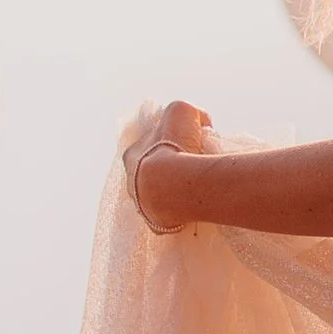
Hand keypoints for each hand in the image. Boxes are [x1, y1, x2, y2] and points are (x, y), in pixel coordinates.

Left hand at [126, 99, 216, 233]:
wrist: (174, 184)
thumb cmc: (173, 146)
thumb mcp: (181, 111)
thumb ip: (189, 112)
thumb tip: (201, 121)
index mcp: (131, 155)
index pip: (146, 147)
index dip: (164, 145)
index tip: (184, 146)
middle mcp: (131, 181)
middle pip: (150, 174)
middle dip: (167, 171)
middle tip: (191, 167)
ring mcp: (142, 205)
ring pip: (158, 196)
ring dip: (174, 192)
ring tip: (196, 187)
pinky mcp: (156, 222)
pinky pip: (170, 216)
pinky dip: (181, 210)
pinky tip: (195, 203)